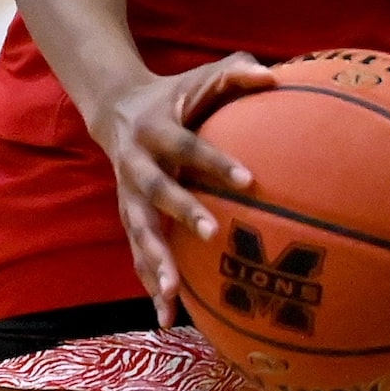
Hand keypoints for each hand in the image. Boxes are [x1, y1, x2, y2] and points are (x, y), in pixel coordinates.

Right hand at [84, 52, 276, 325]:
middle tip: (212, 234)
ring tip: (172, 294)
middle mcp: (135, 163)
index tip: (248, 179)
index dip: (215, 161)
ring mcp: (127, 194)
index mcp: (155, 128)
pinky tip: (167, 319)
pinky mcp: (129, 218)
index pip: (187, 144)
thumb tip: (273, 75)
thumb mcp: (200, 77)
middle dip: (181, 213)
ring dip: (154, 262)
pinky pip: (137, 254)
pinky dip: (149, 285)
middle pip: (155, 191)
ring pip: (138, 232)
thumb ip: (234, 71)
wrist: (116, 109)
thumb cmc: (176, 94)